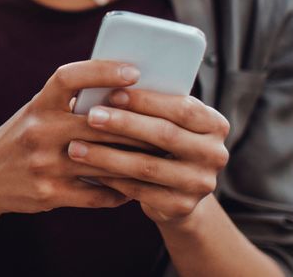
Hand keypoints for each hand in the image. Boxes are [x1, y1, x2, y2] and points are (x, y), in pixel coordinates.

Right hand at [0, 60, 156, 217]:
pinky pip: (96, 193)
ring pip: (103, 161)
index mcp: (38, 104)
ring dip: (135, 161)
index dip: (102, 71)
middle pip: (99, 124)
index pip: (69, 77)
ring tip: (160, 158)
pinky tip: (133, 188)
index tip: (133, 71)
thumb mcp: (37, 111)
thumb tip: (126, 90)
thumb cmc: (23, 136)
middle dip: (136, 126)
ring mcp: (43, 164)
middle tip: (168, 125)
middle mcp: (38, 131)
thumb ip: (71, 102)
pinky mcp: (49, 193)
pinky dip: (119, 191)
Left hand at [66, 88, 230, 224]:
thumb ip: (151, 106)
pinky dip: (111, 179)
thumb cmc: (162, 142)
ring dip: (107, 155)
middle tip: (90, 116)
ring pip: (147, 166)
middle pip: (165, 135)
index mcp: (215, 125)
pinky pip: (140, 191)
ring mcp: (200, 184)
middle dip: (124, 124)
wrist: (176, 192)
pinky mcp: (181, 207)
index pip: (182, 108)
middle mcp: (215, 154)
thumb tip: (109, 84)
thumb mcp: (166, 121)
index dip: (146, 100)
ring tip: (76, 147)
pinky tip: (88, 170)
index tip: (112, 92)